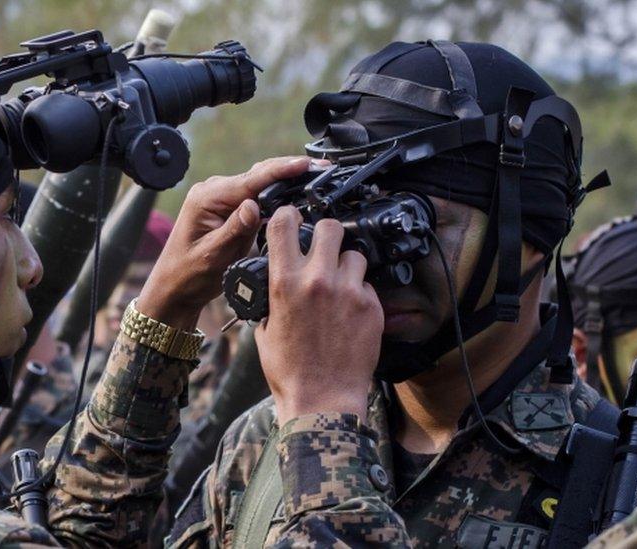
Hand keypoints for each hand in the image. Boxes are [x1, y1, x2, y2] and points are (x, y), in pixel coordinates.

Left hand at [138, 157, 315, 329]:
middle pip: (259, 174)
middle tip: (321, 169)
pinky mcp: (229, 207)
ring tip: (315, 177)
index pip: (252, 180)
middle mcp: (213, 191)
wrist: (175, 287)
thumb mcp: (213, 256)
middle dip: (290, 170)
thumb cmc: (188, 275)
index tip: (306, 165)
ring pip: (260, 183)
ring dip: (285, 180)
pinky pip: (256, 195)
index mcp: (207, 198)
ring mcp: (221, 197)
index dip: (282, 170)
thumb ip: (234, 230)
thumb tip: (253, 206)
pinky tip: (295, 192)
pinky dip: (276, 193)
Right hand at [255, 207, 382, 424]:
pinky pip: (366, 284)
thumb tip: (273, 286)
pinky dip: (359, 292)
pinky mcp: (371, 307)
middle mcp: (317, 280)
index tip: (291, 219)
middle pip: (329, 227)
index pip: (284, 224)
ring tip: (340, 284)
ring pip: (354, 255)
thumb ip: (270, 301)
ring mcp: (348, 292)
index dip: (287, 216)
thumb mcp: (264, 331)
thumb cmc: (290, 372)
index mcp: (284, 283)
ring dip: (346, 265)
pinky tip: (350, 311)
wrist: (322, 401)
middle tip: (324, 247)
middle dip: (326, 234)